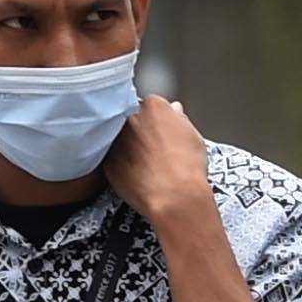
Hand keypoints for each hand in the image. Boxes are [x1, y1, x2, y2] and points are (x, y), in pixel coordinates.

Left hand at [105, 94, 223, 240]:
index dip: (161, 122)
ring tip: (148, 165)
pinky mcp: (108, 161)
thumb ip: (180, 119)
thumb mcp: (194, 137)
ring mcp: (116, 139)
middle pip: (135, 120)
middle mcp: (131, 118)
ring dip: (130, 148)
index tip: (164, 133)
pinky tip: (139, 176)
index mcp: (153, 107)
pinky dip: (123, 166)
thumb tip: (174, 111)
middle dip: (142, 131)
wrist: (175, 196)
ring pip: (122, 139)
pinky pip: (114, 160)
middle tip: (156, 150)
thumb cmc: (187, 169)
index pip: (153, 106)